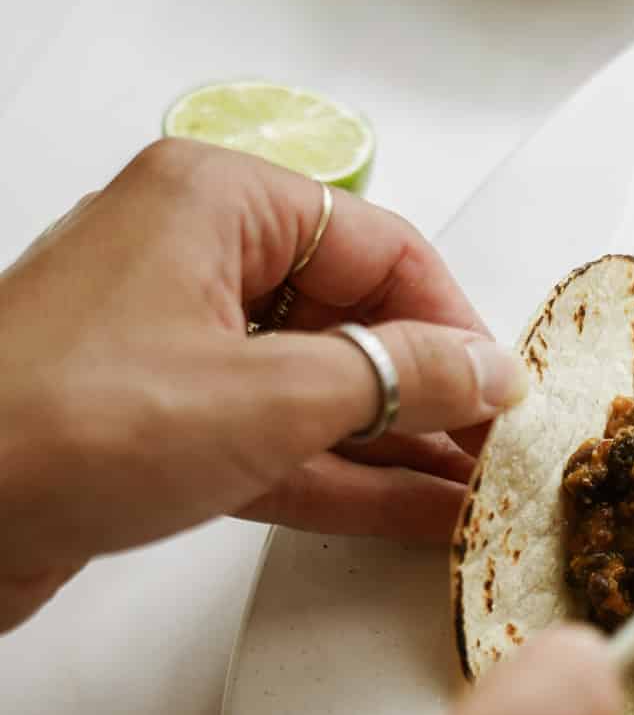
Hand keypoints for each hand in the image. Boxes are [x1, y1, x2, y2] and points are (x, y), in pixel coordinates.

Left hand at [0, 138, 528, 629]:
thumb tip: (479, 370)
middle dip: (428, 389)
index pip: (379, 246)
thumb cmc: (52, 423)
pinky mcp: (151, 425)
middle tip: (495, 446)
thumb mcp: (267, 396)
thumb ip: (395, 379)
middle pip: (349, 313)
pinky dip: (338, 475)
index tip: (500, 388)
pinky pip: (273, 437)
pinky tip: (406, 512)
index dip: (452, 322)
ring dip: (394, 444)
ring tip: (470, 491)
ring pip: (315, 385)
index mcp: (214, 202)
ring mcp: (167, 344)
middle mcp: (188, 258)